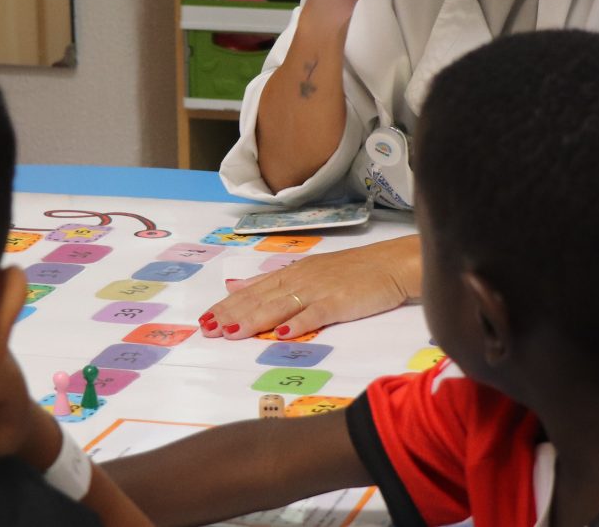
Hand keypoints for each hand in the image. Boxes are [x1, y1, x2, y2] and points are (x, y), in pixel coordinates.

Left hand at [200, 235, 421, 339]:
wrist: (393, 264)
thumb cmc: (356, 271)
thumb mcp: (311, 270)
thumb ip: (277, 281)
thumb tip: (241, 286)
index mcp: (294, 274)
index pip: (254, 291)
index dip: (228, 305)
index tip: (205, 319)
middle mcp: (301, 280)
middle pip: (260, 299)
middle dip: (232, 315)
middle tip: (208, 330)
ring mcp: (320, 291)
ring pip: (280, 306)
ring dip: (255, 320)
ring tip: (233, 333)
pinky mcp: (340, 302)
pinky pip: (316, 314)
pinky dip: (299, 323)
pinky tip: (283, 334)